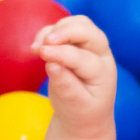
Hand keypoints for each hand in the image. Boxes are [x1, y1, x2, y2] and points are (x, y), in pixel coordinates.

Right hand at [32, 15, 117, 139]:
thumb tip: (51, 64)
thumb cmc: (81, 113)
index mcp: (103, 73)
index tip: (42, 53)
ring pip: (77, 23)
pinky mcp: (77, 43)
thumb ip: (66, 87)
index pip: (83, 58)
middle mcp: (100, 55)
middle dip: (65, 31)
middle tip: (44, 42)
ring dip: (55, 29)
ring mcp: (90, 47)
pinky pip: (64, 27)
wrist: (84, 116)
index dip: (62, 53)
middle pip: (88, 30)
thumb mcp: (75, 107)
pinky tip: (37, 46)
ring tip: (36, 48)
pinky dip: (49, 31)